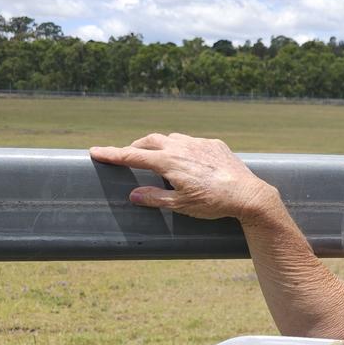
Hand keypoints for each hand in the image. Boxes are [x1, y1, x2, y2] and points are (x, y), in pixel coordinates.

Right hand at [89, 133, 275, 221]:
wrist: (248, 194)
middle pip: (150, 141)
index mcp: (169, 162)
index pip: (133, 156)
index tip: (95, 151)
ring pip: (172, 138)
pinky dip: (183, 148)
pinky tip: (187, 159)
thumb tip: (133, 195)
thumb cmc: (213, 203)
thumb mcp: (180, 205)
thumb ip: (155, 198)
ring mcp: (199, 143)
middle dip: (136, 147)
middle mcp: (182, 147)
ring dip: (160, 145)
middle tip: (127, 155)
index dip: (112, 154)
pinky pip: (193, 142)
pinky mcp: (215, 144)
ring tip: (157, 157)